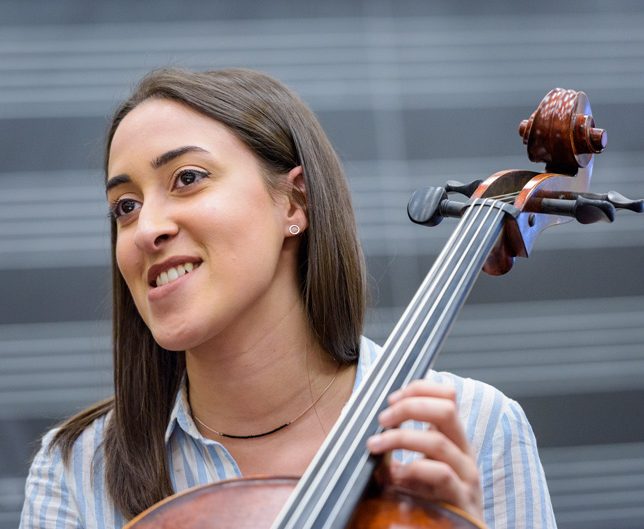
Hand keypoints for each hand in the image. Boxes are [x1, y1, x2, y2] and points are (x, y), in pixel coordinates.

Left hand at [366, 380, 483, 520]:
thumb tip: (370, 434)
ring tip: (376, 445)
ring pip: (437, 440)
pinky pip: (441, 474)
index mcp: (454, 438)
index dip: (419, 389)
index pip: (447, 396)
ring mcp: (466, 474)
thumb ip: (398, 450)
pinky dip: (414, 469)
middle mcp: (464, 451)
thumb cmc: (433, 500)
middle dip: (409, 407)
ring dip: (400, 438)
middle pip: (446, 409)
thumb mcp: (415, 468)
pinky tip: (396, 475)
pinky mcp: (462, 499)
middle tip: (383, 419)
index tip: (392, 398)